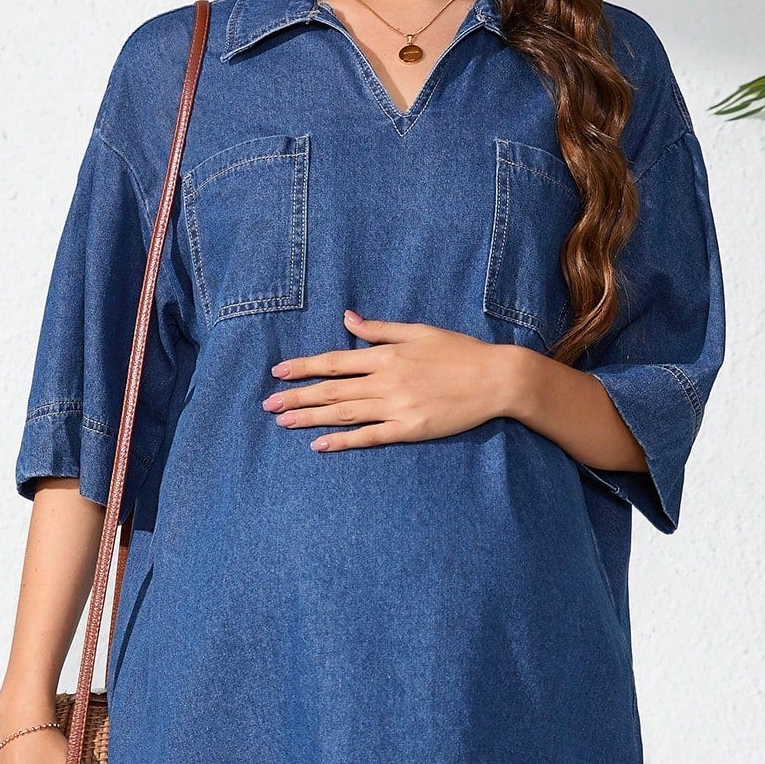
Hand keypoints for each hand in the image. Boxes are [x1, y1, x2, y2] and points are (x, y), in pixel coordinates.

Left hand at [260, 307, 521, 451]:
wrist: (496, 379)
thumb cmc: (460, 351)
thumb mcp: (418, 331)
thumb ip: (379, 329)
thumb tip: (347, 318)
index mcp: (386, 355)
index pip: (335, 362)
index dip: (304, 367)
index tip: (278, 372)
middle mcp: (386, 381)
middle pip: (332, 390)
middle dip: (297, 396)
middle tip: (268, 405)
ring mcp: (396, 407)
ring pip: (344, 413)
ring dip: (311, 417)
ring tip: (283, 422)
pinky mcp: (409, 428)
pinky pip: (369, 436)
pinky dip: (343, 441)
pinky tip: (319, 445)